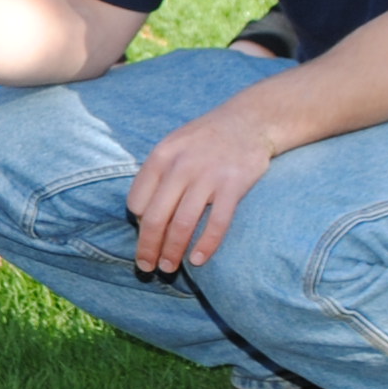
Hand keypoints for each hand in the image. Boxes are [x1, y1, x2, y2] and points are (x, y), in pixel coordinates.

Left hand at [127, 96, 277, 272]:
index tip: (146, 235)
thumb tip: (142, 215)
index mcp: (161, 156)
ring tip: (168, 268)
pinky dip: (206, 245)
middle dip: (148, 248)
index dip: (138, 223)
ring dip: (172, 252)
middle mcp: (181, 166)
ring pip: (183, 224)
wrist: (251, 120)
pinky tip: (198, 260)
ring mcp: (208, 175)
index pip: (137, 201)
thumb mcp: (175, 145)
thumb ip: (158, 174)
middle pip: (156, 217)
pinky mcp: (234, 185)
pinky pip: (217, 223)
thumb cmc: (207, 138)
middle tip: (147, 268)